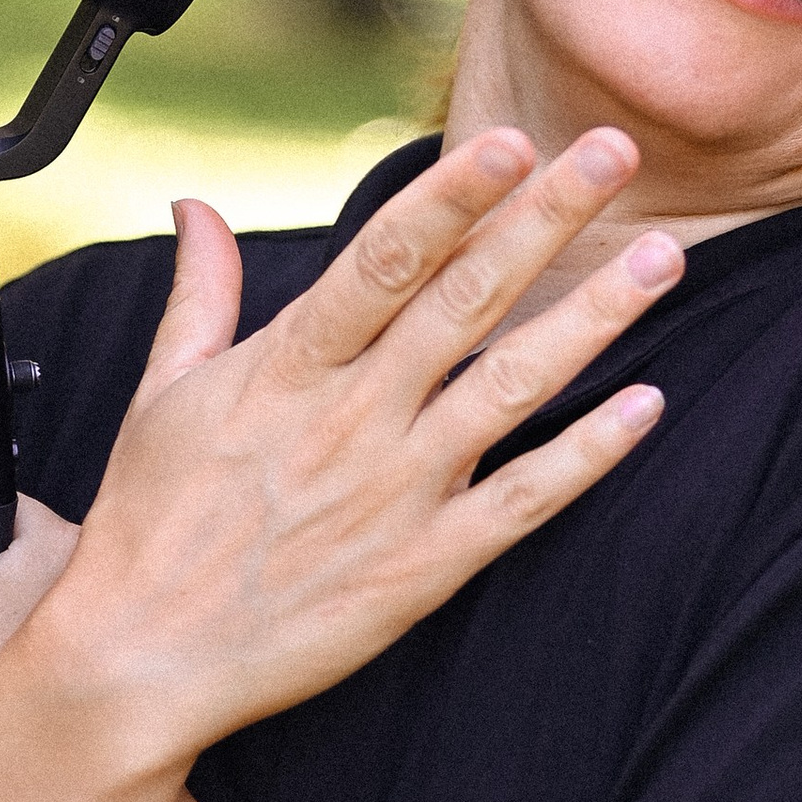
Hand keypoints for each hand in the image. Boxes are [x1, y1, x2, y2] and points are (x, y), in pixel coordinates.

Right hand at [27, 128, 680, 772]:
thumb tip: (196, 206)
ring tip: (661, 259)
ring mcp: (394, 493)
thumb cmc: (149, 524)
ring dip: (594, 318)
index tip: (516, 139)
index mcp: (288, 367)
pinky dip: (588, 455)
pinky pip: (523, 502)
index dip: (454, 195)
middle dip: (548, 218)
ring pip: (514, 387)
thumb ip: (200, 293)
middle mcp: (350, 418)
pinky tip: (646, 406)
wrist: (140, 662)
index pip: (384, 258)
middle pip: (468, 298)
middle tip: (617, 151)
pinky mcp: (422, 568)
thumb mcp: (160, 392)